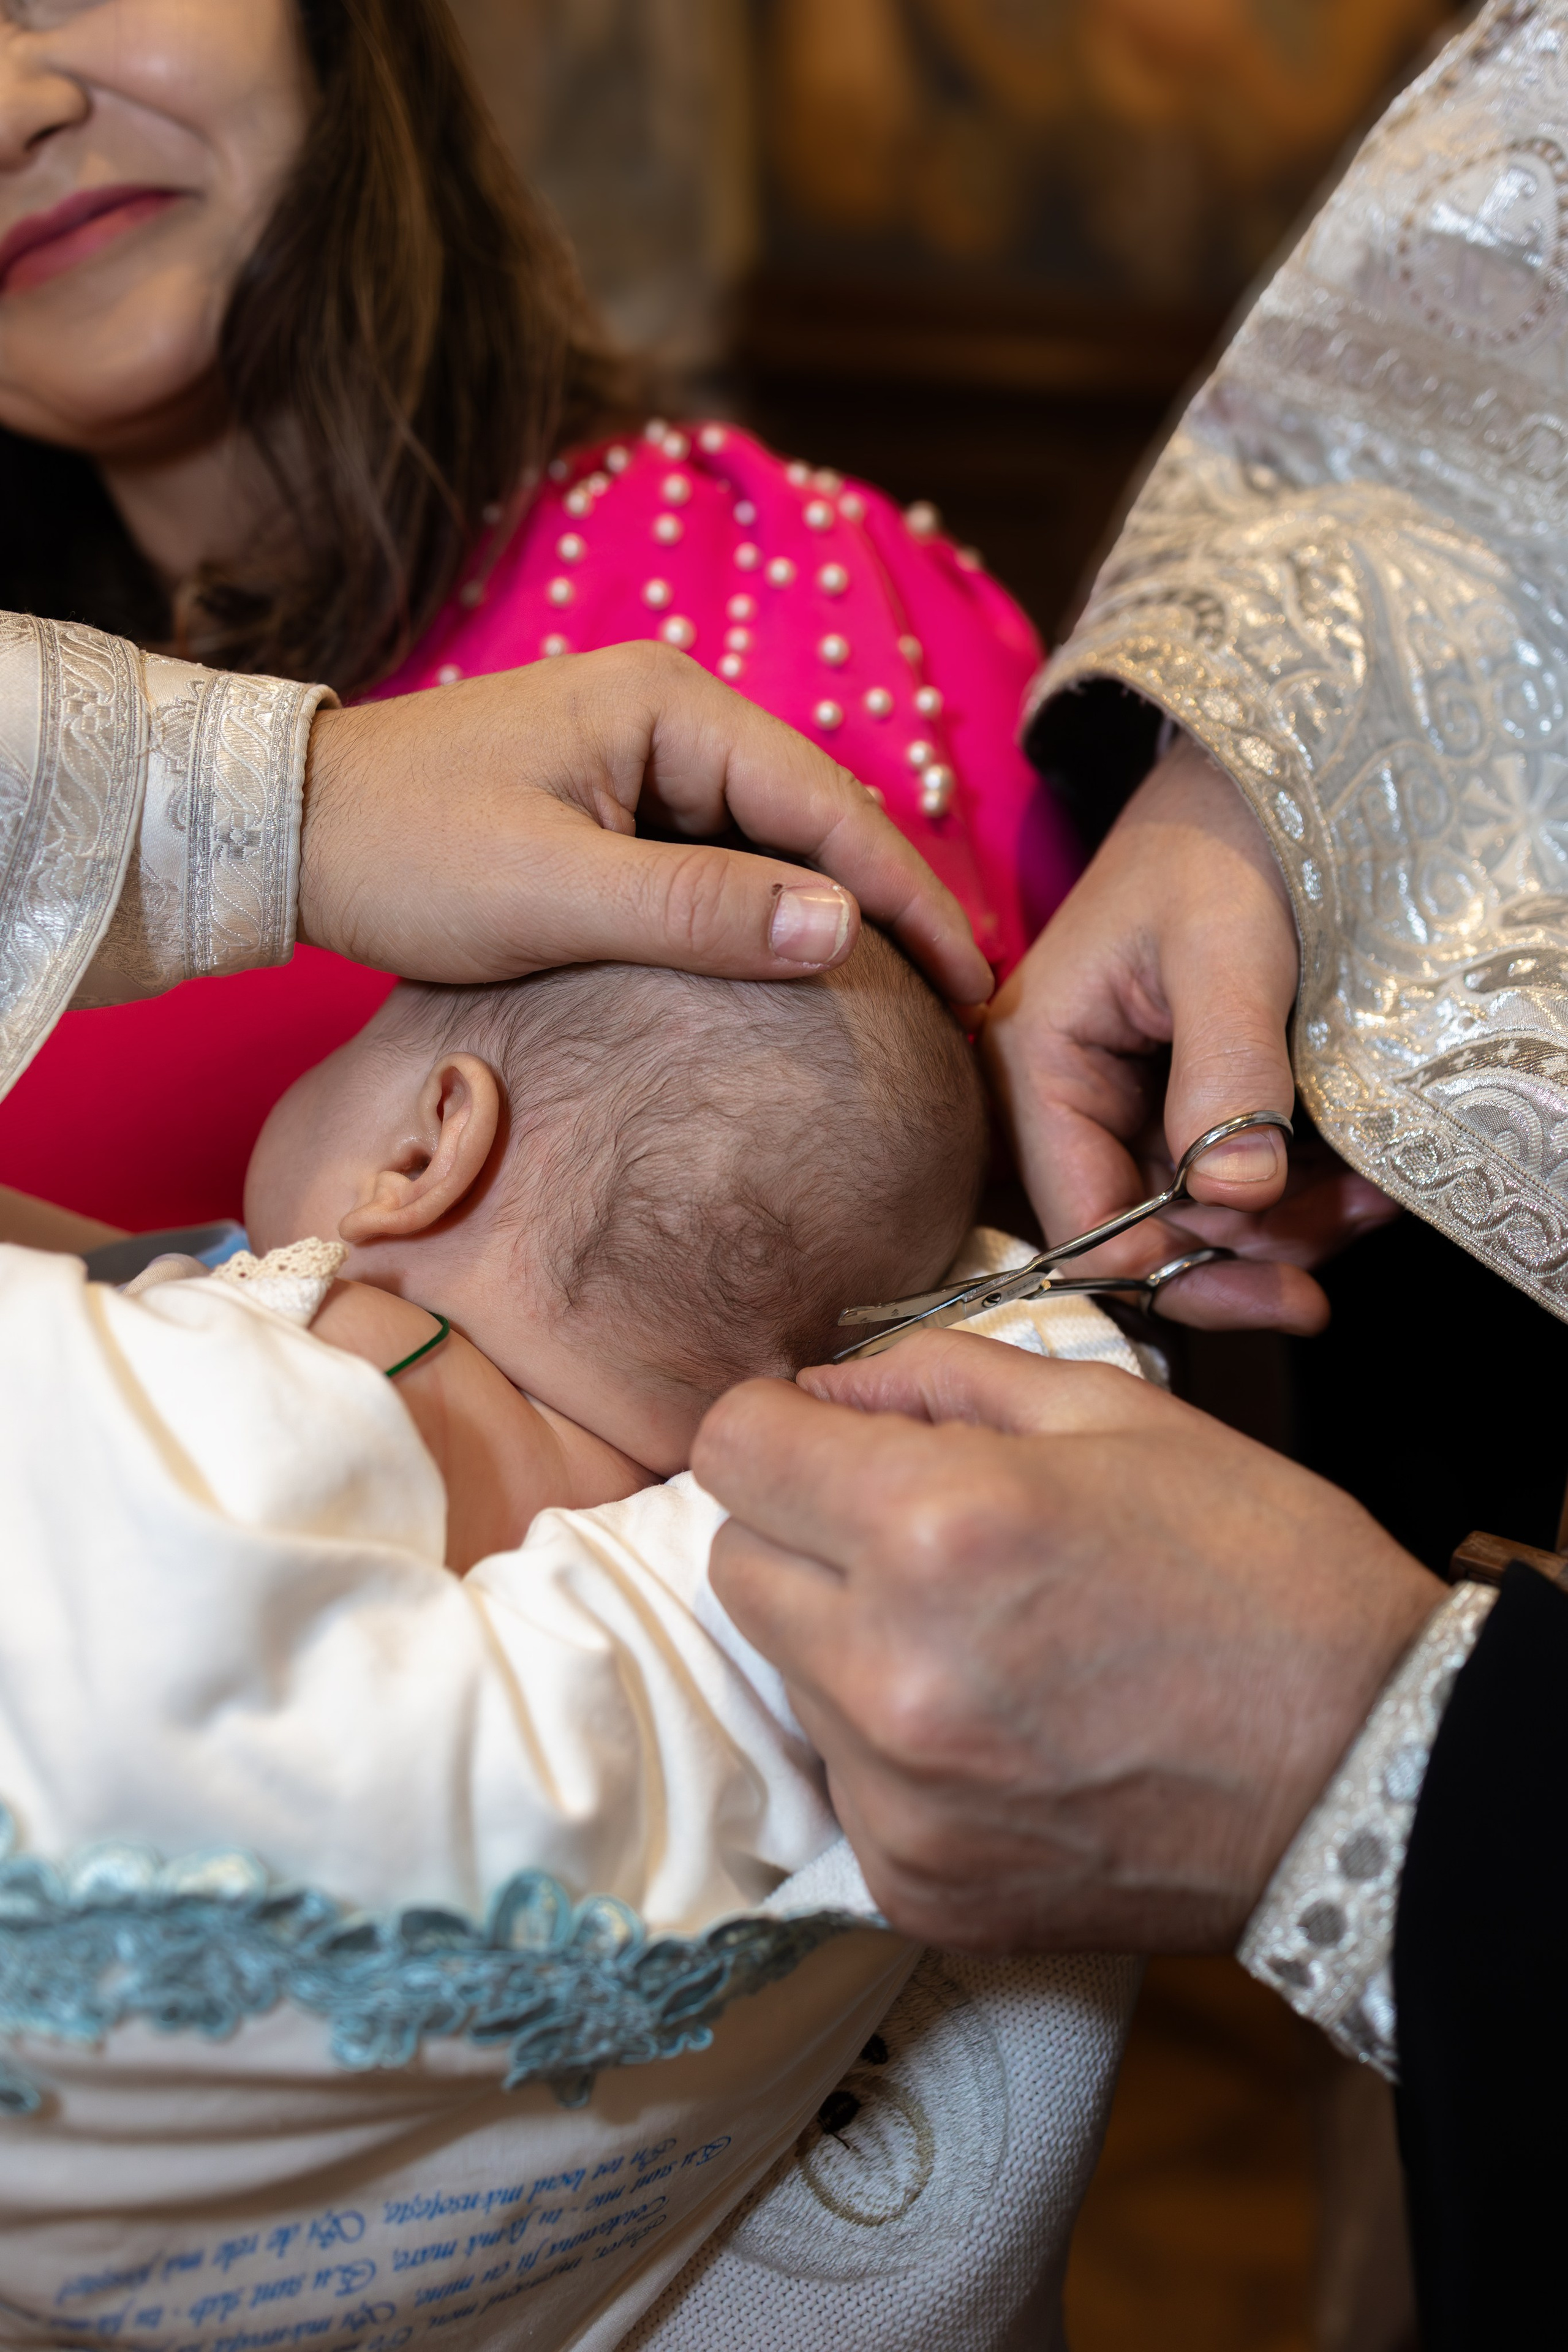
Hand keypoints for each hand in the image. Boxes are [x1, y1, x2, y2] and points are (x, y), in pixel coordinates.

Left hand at [297, 643, 990, 1001]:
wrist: (291, 830)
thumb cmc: (405, 848)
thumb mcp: (556, 891)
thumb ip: (701, 908)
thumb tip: (842, 929)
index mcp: (671, 704)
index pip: (828, 805)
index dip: (906, 898)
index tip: (970, 983)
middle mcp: (673, 711)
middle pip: (814, 817)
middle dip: (887, 907)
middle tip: (957, 1007)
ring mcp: (644, 753)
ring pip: (771, 841)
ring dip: (828, 915)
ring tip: (902, 1001)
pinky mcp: (616, 800)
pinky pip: (718, 857)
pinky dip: (762, 913)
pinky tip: (797, 971)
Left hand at [696, 1331, 1443, 1951]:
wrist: (1369, 1770)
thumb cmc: (1259, 1572)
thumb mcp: (1115, 1416)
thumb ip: (940, 1375)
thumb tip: (823, 1390)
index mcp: (936, 1524)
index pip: (734, 1445)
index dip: (783, 1427)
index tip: (832, 1440)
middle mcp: (891, 1666)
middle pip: (736, 1562)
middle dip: (805, 1530)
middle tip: (920, 1538)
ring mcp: (897, 1794)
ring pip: (785, 1674)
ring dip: (847, 1641)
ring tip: (984, 1641)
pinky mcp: (915, 1883)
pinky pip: (842, 1782)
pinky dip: (893, 1750)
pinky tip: (1000, 1733)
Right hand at [984, 732, 1396, 1330]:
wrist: (1245, 783)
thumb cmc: (1217, 845)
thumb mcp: (1224, 951)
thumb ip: (1225, 1072)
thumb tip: (1235, 1198)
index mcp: (1032, 1066)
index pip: (1083, 1226)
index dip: (1177, 1265)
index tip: (1279, 1269)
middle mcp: (1060, 1101)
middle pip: (1141, 1237)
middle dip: (1244, 1256)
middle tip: (1342, 1254)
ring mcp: (1117, 1106)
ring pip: (1192, 1221)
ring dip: (1283, 1231)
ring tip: (1369, 1205)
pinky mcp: (1171, 1103)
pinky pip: (1222, 1180)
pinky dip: (1292, 1196)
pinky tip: (1355, 1182)